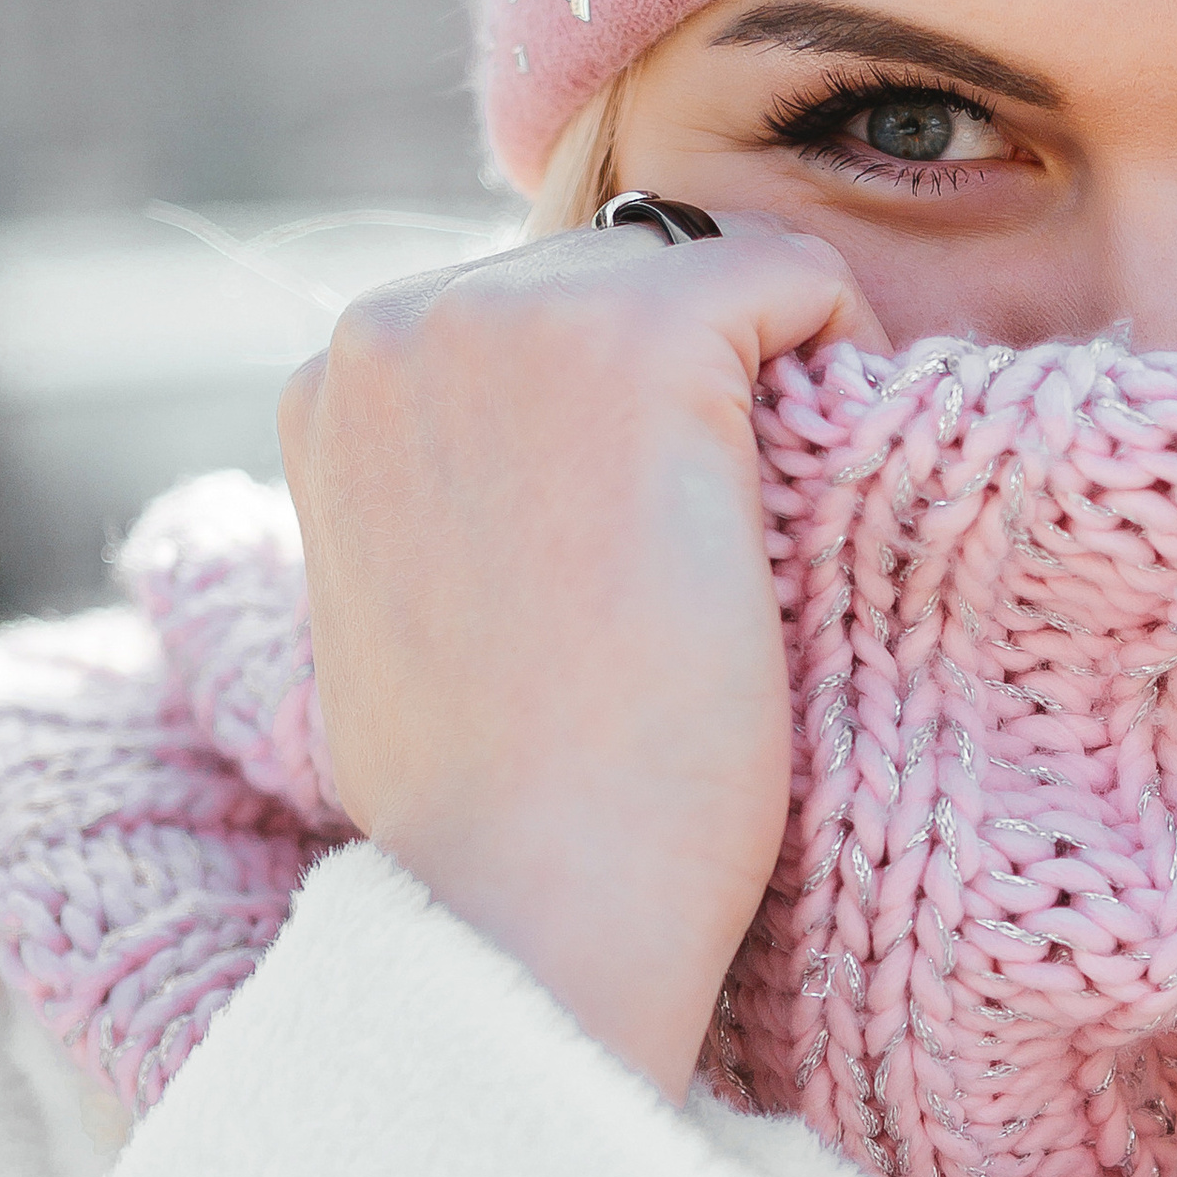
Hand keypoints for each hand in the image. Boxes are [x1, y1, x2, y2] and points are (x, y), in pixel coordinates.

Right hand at [279, 220, 887, 1097]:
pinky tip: (810, 501)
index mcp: (335, 381)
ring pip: (709, 269)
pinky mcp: (636, 340)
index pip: (537, 315)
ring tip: (748, 543)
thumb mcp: (418, 609)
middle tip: (716, 556)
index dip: (630, 421)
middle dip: (696, 386)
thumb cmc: (499, 808)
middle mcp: (394, 318)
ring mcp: (508, 316)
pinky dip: (840, 360)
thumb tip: (536, 465)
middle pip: (623, 274)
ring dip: (761, 378)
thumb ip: (445, 491)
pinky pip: (797, 277)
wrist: (532, 908)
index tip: (649, 548)